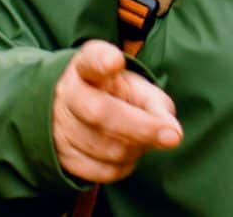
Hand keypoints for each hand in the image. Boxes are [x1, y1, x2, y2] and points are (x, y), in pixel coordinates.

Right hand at [52, 40, 182, 183]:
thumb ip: (156, 104)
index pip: (89, 61)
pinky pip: (101, 171)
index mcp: (86, 67)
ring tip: (143, 138)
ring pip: (105, 148)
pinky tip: (127, 153)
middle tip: (172, 137)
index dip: (101, 62)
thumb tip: (173, 133)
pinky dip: (124, 166)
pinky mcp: (62, 156)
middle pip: (99, 112)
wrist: (78, 115)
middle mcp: (67, 94)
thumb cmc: (115, 96)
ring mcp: (59, 126)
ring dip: (136, 148)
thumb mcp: (136, 88)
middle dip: (139, 127)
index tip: (114, 61)